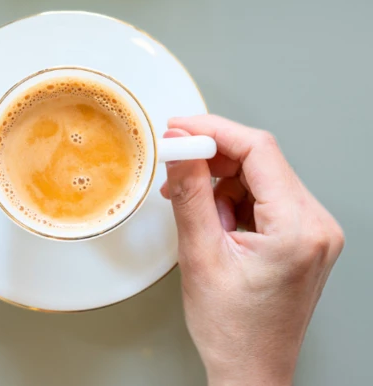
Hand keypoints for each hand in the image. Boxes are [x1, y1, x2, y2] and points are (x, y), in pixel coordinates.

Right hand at [160, 115, 343, 385]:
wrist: (251, 369)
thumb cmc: (232, 330)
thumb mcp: (200, 256)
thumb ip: (190, 196)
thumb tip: (181, 150)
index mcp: (299, 229)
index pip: (259, 150)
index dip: (214, 131)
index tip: (180, 129)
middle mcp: (316, 225)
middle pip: (262, 161)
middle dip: (214, 158)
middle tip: (176, 163)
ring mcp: (313, 231)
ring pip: (260, 178)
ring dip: (220, 182)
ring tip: (192, 208)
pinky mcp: (302, 237)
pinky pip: (264, 198)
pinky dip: (232, 199)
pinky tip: (212, 219)